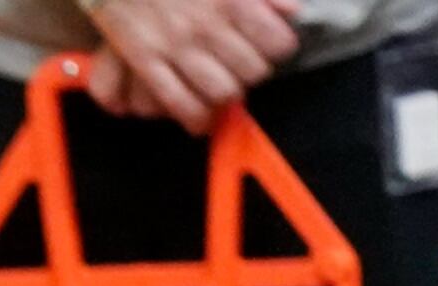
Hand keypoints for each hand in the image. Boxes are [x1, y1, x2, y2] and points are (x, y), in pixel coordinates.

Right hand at [84, 0, 300, 128]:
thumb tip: (292, 12)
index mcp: (233, 1)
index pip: (278, 43)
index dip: (277, 49)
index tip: (268, 47)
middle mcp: (209, 26)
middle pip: (252, 73)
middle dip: (251, 75)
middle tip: (241, 70)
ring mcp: (176, 47)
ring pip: (221, 92)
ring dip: (226, 96)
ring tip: (221, 92)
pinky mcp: (144, 60)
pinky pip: (176, 101)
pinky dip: (194, 118)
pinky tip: (200, 121)